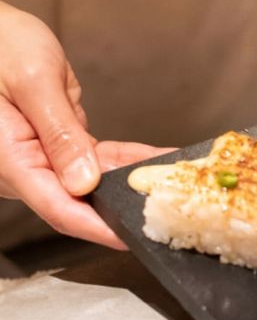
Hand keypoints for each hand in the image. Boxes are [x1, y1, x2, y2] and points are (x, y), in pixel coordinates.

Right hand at [0, 3, 170, 248]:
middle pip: (76, 202)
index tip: (134, 238)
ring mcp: (35, 159)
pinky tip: (158, 160)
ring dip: (130, 182)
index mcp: (6, 158)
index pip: (58, 208)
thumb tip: (83, 184)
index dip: (99, 227)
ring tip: (177, 181)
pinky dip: (123, 161)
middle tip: (172, 208)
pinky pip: (90, 160)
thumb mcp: (33, 81)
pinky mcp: (50, 147)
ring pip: (89, 183)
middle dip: (123, 207)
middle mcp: (18, 167)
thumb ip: (60, 134)